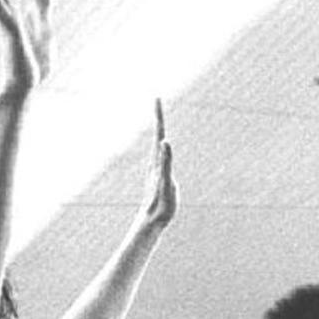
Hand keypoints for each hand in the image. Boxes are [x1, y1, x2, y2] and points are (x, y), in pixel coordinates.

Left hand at [140, 98, 178, 229]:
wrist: (152, 220)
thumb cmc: (161, 204)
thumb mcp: (166, 183)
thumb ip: (166, 162)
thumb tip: (164, 142)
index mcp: (157, 160)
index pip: (159, 132)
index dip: (158, 115)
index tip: (157, 98)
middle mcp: (155, 161)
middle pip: (157, 134)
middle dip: (158, 117)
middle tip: (158, 101)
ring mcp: (156, 168)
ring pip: (157, 144)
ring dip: (159, 129)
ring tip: (159, 117)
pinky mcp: (159, 176)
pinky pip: (161, 155)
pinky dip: (162, 145)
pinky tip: (162, 146)